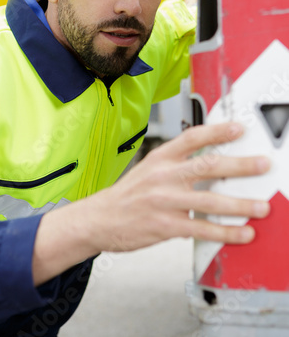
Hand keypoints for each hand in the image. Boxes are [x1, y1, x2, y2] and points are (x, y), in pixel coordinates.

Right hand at [86, 122, 269, 251]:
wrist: (99, 218)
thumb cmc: (128, 194)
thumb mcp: (149, 169)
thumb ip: (177, 165)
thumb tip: (213, 166)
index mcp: (160, 157)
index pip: (192, 137)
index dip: (217, 131)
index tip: (239, 128)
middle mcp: (163, 175)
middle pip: (207, 166)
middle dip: (239, 166)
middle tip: (262, 164)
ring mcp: (164, 201)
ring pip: (209, 201)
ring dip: (240, 204)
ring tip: (261, 207)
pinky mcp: (165, 225)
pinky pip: (202, 229)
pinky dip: (226, 232)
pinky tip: (242, 233)